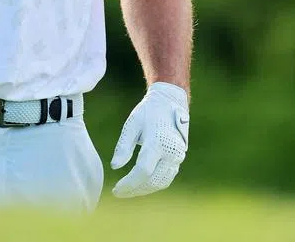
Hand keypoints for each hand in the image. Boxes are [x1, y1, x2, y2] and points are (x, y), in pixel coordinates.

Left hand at [110, 82, 188, 197]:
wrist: (170, 102)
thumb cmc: (148, 112)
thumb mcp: (132, 124)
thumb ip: (123, 146)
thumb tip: (115, 167)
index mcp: (157, 142)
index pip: (143, 171)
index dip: (129, 183)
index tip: (116, 189)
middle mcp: (171, 151)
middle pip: (152, 180)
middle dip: (134, 190)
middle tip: (119, 192)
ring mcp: (178, 156)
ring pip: (161, 182)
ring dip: (144, 190)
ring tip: (128, 190)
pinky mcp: (179, 158)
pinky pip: (166, 177)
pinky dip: (153, 184)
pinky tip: (140, 183)